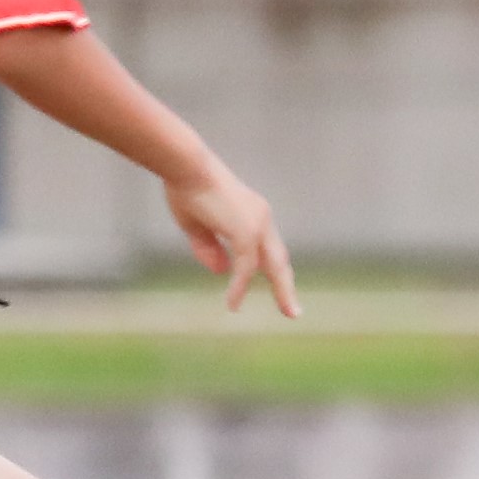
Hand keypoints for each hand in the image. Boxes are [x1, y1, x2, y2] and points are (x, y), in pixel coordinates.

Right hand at [168, 168, 298, 317]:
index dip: (270, 268)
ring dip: (282, 291)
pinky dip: (239, 287)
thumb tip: (222, 272)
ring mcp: (257, 225)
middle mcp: (261, 218)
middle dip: (285, 285)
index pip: (268, 247)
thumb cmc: (185, 188)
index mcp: (252, 213)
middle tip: (293, 310)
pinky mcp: (245, 232)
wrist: (185, 166)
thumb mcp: (195, 225)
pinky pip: (245, 268)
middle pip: (279, 259)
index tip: (275, 285)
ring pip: (274, 265)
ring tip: (290, 313)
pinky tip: (232, 304)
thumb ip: (209, 249)